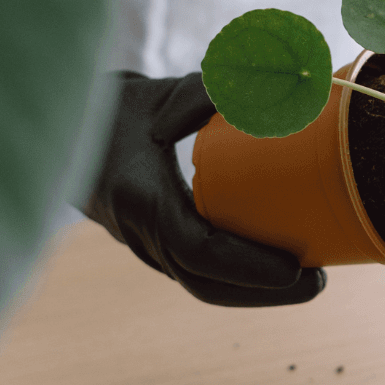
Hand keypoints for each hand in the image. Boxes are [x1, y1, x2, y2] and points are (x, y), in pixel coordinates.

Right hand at [84, 72, 325, 306]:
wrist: (67, 128)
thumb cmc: (125, 106)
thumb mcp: (167, 91)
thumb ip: (211, 95)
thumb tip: (270, 102)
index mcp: (139, 195)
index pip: (198, 250)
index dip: (248, 266)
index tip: (294, 267)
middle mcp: (137, 231)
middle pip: (205, 283)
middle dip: (263, 292)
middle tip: (317, 283)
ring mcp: (142, 244)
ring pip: (200, 285)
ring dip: (254, 293)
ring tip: (307, 282)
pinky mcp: (151, 246)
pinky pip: (196, 274)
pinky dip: (237, 280)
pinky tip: (277, 273)